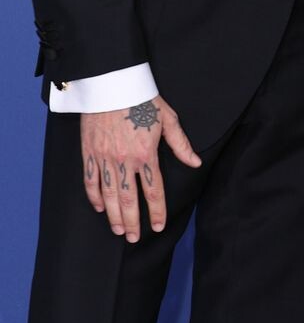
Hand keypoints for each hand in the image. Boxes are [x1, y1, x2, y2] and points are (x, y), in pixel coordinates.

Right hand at [80, 97, 201, 241]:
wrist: (111, 84)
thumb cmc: (143, 98)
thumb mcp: (168, 119)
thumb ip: (181, 144)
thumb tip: (195, 162)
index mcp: (147, 154)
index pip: (154, 191)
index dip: (157, 212)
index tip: (158, 226)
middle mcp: (125, 161)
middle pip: (129, 200)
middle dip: (133, 222)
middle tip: (134, 238)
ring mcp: (105, 158)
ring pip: (109, 194)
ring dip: (114, 215)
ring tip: (119, 230)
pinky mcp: (89, 153)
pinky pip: (90, 180)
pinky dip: (94, 196)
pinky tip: (100, 208)